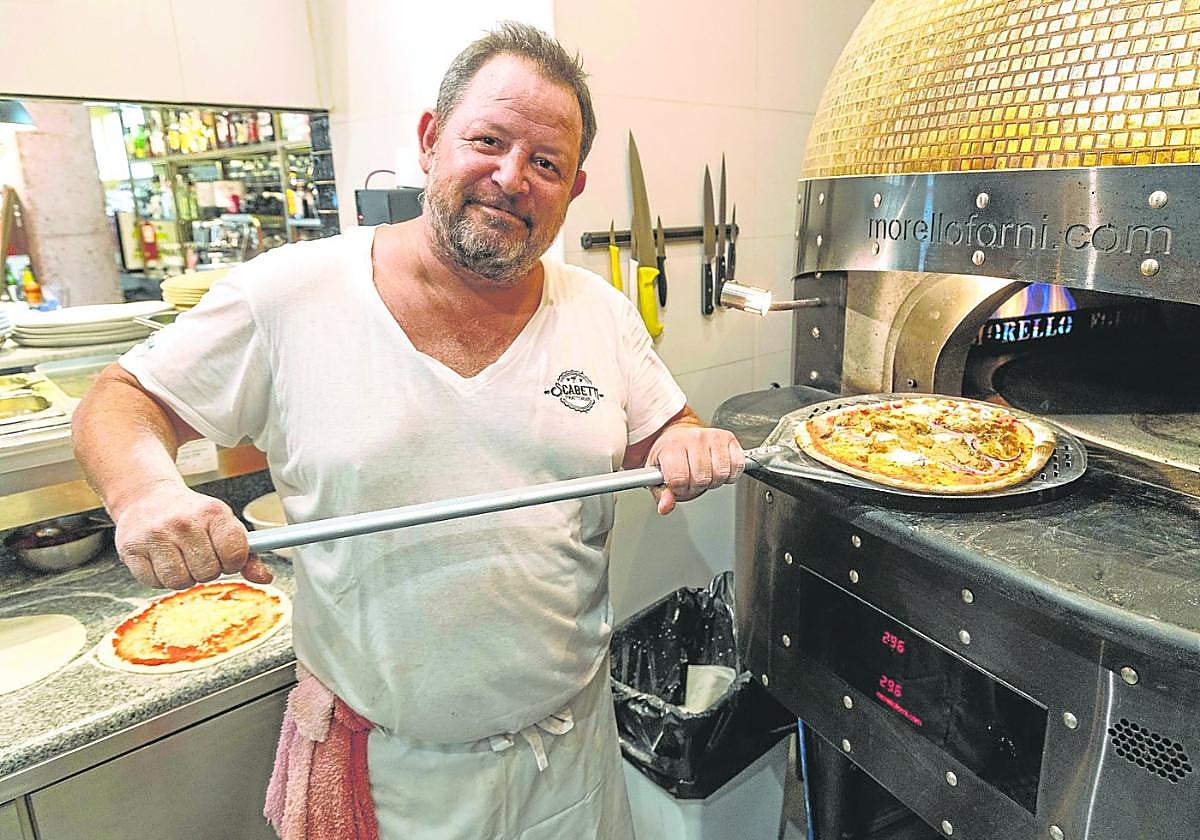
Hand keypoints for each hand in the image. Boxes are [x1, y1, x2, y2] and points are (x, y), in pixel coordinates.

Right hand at [112, 482, 272, 589]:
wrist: (147, 498)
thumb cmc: (190, 515)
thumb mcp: (222, 524)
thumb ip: (246, 553)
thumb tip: (265, 578)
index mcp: (213, 513)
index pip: (235, 553)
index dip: (233, 562)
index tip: (226, 557)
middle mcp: (184, 522)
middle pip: (208, 572)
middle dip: (207, 570)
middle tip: (198, 555)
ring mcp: (156, 535)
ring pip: (180, 581)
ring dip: (183, 577)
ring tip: (180, 559)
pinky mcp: (131, 549)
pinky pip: (154, 583)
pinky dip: (160, 578)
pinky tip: (161, 560)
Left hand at [645, 423, 744, 514]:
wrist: (680, 436)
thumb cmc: (669, 456)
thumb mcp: (658, 475)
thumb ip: (662, 494)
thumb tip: (665, 506)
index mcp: (672, 446)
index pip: (679, 479)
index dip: (679, 489)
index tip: (678, 485)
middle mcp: (693, 438)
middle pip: (702, 478)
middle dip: (697, 486)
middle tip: (692, 480)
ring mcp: (712, 436)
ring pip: (721, 473)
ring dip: (714, 481)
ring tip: (705, 474)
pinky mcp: (728, 438)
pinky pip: (737, 465)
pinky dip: (730, 474)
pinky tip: (718, 470)